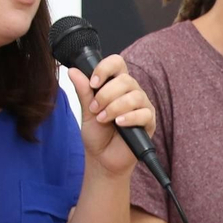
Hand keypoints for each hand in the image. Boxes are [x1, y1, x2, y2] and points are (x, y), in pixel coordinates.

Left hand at [67, 54, 156, 177]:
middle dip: (106, 94)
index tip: (93, 83)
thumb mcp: (86, 112)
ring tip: (103, 119)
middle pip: (126, 80)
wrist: (103, 158)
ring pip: (135, 96)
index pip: (117, 63)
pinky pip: (143, 113)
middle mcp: (131, 92)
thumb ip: (83, 91)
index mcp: (116, 85)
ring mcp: (142, 106)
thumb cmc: (97, 135)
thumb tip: (73, 71)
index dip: (105, 68)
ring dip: (115, 107)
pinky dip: (129, 117)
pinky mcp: (149, 122)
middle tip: (95, 109)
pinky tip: (118, 124)